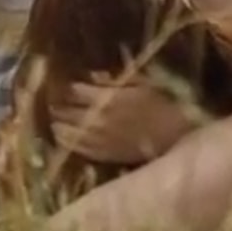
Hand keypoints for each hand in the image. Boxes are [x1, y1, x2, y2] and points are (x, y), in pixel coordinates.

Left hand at [52, 76, 193, 165]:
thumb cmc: (163, 104)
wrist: (178, 136)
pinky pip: (76, 148)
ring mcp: (98, 140)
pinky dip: (65, 140)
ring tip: (55, 118)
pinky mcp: (103, 155)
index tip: (61, 83)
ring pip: (64, 132)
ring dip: (57, 123)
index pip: (73, 91)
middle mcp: (97, 120)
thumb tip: (91, 75)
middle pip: (64, 111)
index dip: (65, 86)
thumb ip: (114, 79)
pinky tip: (62, 135)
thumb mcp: (141, 82)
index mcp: (106, 99)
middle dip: (57, 104)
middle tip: (53, 100)